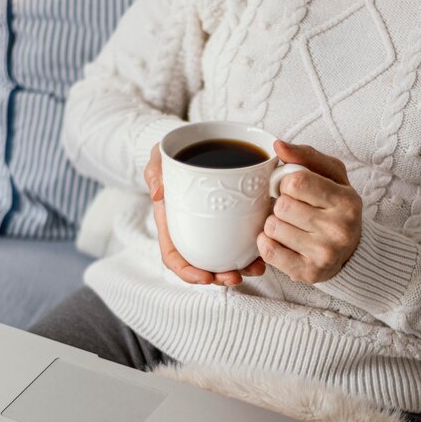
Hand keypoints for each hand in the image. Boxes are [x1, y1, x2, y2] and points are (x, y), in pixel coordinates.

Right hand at [144, 144, 265, 285]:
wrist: (189, 144)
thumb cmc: (170, 155)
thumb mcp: (158, 159)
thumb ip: (155, 172)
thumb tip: (158, 193)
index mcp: (171, 223)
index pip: (174, 257)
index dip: (187, 272)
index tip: (205, 277)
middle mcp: (191, 230)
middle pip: (202, 264)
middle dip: (219, 277)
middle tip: (236, 277)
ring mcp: (211, 227)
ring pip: (224, 257)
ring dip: (240, 268)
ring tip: (256, 269)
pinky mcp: (231, 218)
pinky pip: (241, 239)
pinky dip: (252, 249)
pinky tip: (265, 250)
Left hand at [257, 141, 361, 284]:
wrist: (351, 252)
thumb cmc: (336, 207)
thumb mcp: (331, 175)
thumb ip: (305, 156)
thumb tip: (277, 146)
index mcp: (347, 201)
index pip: (296, 181)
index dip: (287, 183)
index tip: (294, 189)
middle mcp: (340, 229)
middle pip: (282, 206)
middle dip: (281, 205)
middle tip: (294, 210)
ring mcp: (324, 254)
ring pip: (272, 227)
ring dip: (274, 224)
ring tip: (291, 226)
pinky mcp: (307, 273)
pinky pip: (268, 251)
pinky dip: (268, 243)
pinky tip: (283, 241)